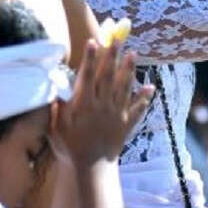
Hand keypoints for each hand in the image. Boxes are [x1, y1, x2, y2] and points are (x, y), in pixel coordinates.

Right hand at [50, 40, 153, 165]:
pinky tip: (151, 87)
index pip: (86, 76)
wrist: (90, 169)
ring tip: (133, 54)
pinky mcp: (125, 123)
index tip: (93, 41)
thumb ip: (57, 105)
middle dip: (112, 56)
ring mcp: (115, 114)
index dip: (90, 58)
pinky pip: (137, 108)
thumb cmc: (69, 146)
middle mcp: (101, 106)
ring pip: (124, 87)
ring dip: (129, 70)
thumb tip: (56, 83)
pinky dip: (144, 98)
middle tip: (116, 39)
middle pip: (108, 76)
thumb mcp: (57, 126)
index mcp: (83, 104)